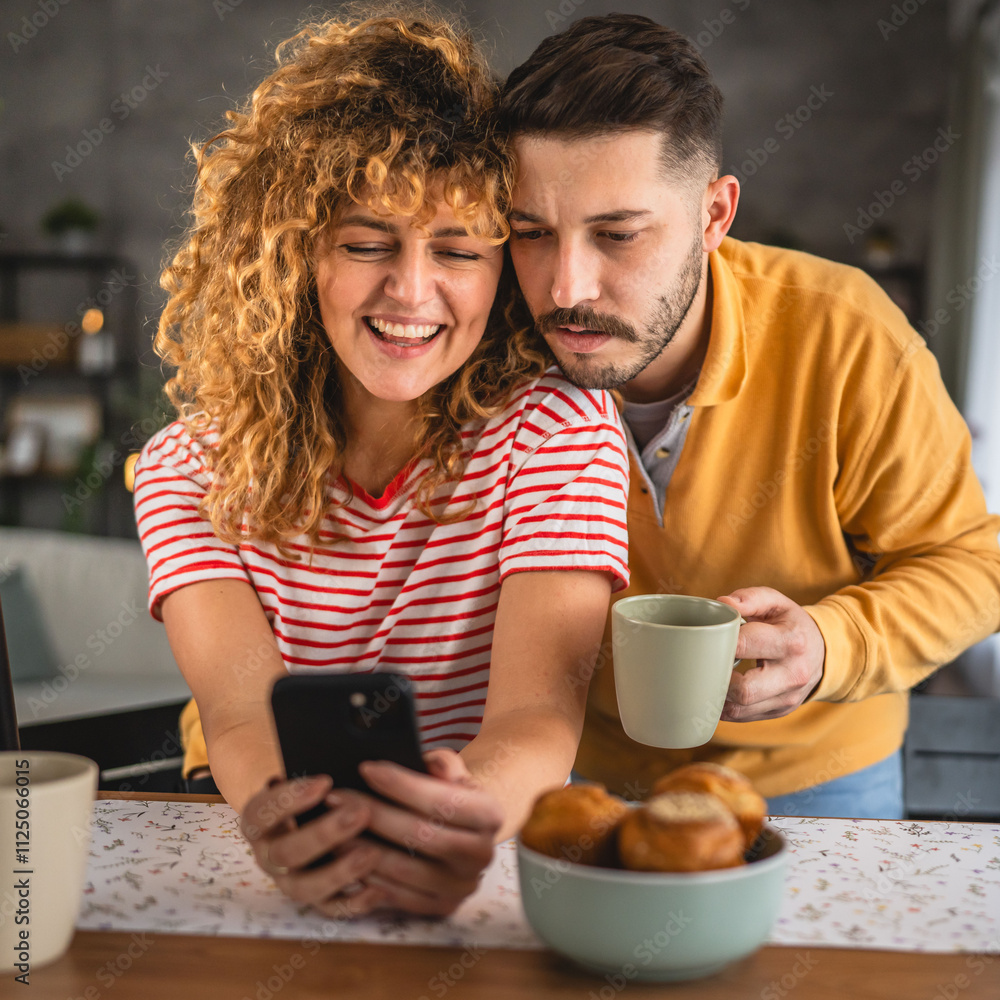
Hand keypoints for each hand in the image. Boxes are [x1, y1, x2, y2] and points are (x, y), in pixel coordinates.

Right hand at [240, 774, 385, 917]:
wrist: (303, 817)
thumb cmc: (310, 790)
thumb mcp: (305, 776)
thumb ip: (317, 774)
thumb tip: (351, 753)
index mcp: (259, 821)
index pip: (263, 812)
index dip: (291, 798)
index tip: (325, 781)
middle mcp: (268, 855)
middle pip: (287, 852)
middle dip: (324, 834)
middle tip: (360, 813)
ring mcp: (289, 882)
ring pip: (306, 887)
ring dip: (339, 872)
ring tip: (372, 853)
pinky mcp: (315, 901)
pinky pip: (330, 910)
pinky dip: (354, 903)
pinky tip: (378, 889)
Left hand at [349, 748, 502, 916]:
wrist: (468, 834)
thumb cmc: (451, 795)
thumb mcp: (453, 771)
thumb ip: (442, 763)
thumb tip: (428, 764)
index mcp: (489, 814)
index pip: (440, 799)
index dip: (401, 784)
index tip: (366, 768)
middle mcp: (482, 854)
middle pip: (419, 835)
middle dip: (373, 814)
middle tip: (337, 798)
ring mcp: (463, 886)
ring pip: (406, 869)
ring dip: (363, 849)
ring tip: (332, 828)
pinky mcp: (442, 907)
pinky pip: (400, 897)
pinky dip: (369, 879)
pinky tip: (345, 859)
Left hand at [717, 587, 825, 721]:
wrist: (823, 652)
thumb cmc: (790, 623)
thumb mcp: (776, 602)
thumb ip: (750, 599)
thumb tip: (722, 603)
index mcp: (791, 641)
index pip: (745, 644)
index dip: (720, 641)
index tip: (707, 637)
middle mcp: (792, 674)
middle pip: (744, 690)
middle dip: (717, 677)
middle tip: (704, 662)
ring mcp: (788, 698)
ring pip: (740, 709)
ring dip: (716, 695)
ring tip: (706, 676)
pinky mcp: (780, 711)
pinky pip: (742, 717)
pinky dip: (723, 706)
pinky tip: (716, 690)